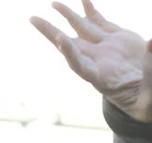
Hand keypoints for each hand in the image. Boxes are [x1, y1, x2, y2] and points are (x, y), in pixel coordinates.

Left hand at [32, 1, 151, 122]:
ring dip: (67, 16)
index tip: (61, 40)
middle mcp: (98, 61)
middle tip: (33, 19)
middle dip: (51, 32)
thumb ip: (151, 72)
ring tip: (53, 3)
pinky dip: (91, 11)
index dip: (70, 53)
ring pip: (82, 29)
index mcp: (101, 79)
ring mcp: (105, 48)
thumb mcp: (149, 95)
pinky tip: (83, 0)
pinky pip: (100, 22)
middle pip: (69, 44)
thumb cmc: (146, 101)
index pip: (80, 65)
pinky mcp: (116, 39)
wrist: (149, 92)